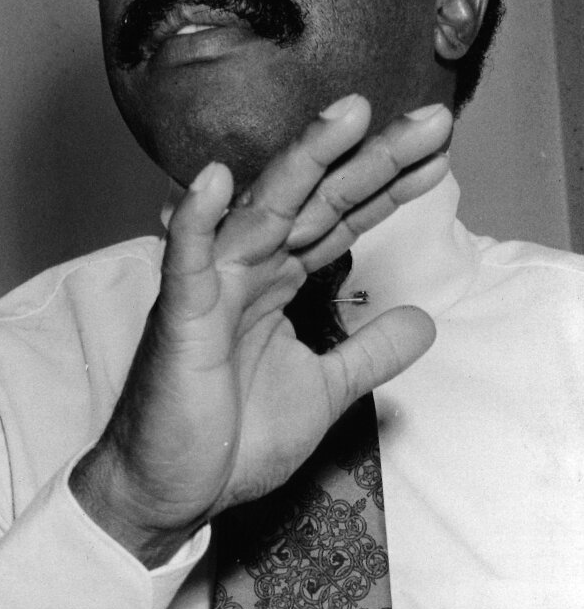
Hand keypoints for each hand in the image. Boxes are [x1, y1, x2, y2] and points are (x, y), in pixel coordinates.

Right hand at [70, 95, 451, 565]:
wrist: (169, 491)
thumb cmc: (232, 436)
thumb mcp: (323, 391)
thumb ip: (370, 352)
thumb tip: (425, 320)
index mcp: (280, 280)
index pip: (342, 219)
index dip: (391, 188)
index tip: (440, 157)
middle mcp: (250, 268)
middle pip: (319, 201)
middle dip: (374, 160)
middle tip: (430, 122)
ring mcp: (214, 286)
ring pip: (264, 211)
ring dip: (305, 162)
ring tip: (350, 117)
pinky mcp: (179, 316)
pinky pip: (186, 261)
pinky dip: (196, 220)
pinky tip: (211, 179)